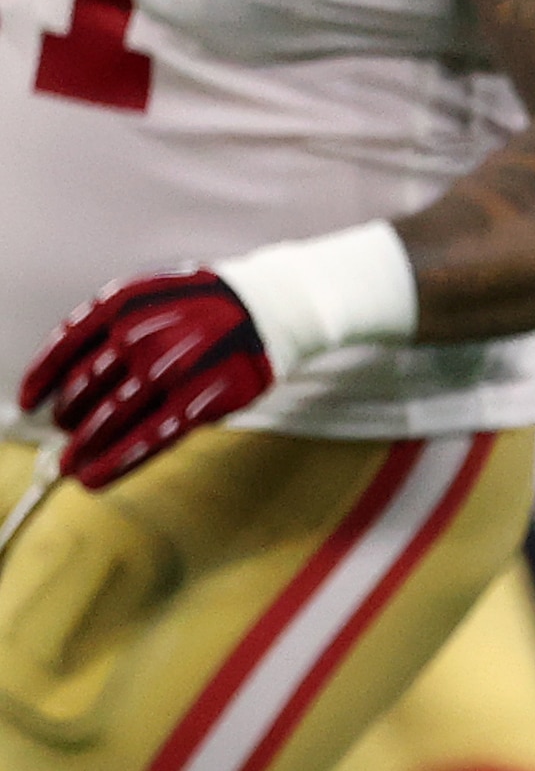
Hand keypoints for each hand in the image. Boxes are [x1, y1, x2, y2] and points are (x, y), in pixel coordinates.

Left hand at [17, 270, 273, 489]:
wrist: (269, 308)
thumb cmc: (209, 304)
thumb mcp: (151, 294)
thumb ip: (113, 325)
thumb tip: (76, 371)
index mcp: (118, 306)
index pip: (63, 348)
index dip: (40, 379)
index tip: (29, 401)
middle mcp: (137, 337)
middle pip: (84, 390)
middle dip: (68, 420)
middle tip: (64, 438)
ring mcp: (166, 372)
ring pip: (109, 419)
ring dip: (84, 448)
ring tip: (73, 465)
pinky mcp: (197, 402)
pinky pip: (147, 440)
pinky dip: (116, 462)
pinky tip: (96, 477)